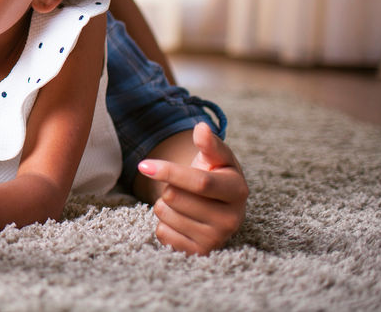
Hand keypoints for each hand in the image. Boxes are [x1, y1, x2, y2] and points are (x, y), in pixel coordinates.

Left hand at [138, 122, 247, 254]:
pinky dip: (164, 223)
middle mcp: (232, 219)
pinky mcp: (199, 253)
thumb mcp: (217, 157)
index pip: (199, 182)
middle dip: (169, 186)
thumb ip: (209, 143)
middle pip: (176, 197)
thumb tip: (201, 128)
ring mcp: (216, 239)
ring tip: (184, 203)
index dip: (170, 171)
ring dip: (165, 205)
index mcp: (237, 191)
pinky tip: (182, 219)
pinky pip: (163, 233)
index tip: (144, 164)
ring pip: (166, 215)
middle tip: (182, 186)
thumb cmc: (215, 174)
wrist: (219, 205)